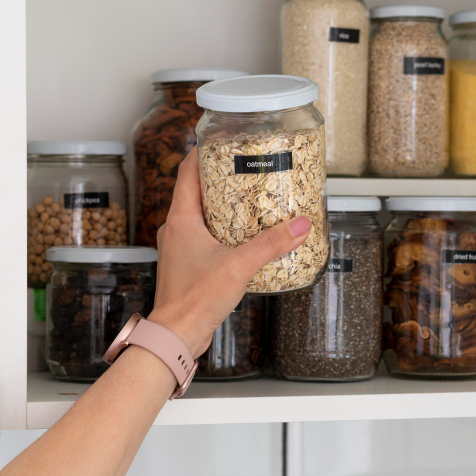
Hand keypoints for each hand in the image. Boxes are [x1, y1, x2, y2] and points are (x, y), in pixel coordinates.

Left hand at [146, 149, 311, 356]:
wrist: (176, 336)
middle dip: (222, 179)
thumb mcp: (239, 266)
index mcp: (181, 218)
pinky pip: (206, 236)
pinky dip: (224, 230)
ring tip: (251, 201)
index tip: (223, 141)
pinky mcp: (188, 264)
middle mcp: (176, 229)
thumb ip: (271, 244)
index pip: (187, 171)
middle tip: (247, 169)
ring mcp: (180, 247)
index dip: (203, 152)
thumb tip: (299, 225)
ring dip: (224, 206)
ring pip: (201, 215)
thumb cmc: (193, 301)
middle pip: (196, 190)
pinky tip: (245, 237)